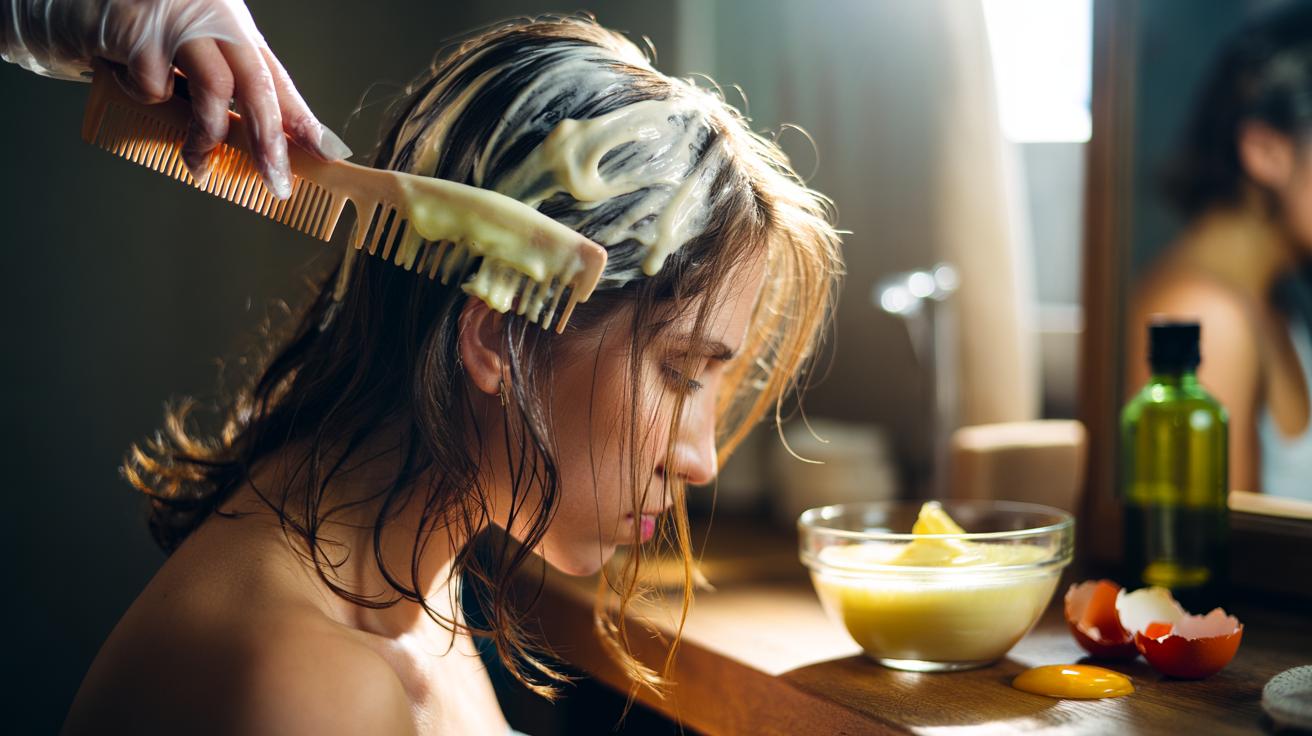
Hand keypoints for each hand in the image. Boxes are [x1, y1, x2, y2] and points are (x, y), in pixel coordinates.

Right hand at [1, 0, 351, 197]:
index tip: (327, 151)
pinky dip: (144, 96)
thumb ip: (225, 82)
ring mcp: (177, 21)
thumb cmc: (142, 27)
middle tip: (277, 180)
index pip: (275, 75)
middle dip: (269, 140)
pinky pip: (154, 88)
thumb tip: (265, 141)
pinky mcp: (138, 33)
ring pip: (212, 92)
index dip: (301, 116)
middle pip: (255, 84)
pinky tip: (128, 76)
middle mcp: (213, 16)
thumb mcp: (193, 49)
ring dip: (206, 138)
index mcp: (232, 22)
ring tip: (198, 162)